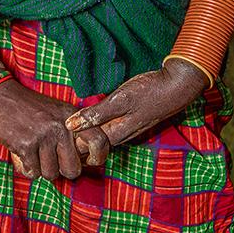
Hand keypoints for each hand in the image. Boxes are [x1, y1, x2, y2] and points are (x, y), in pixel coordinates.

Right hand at [0, 76, 110, 181]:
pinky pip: (32, 173)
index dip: (96, 157)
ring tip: (31, 151)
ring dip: (39, 168)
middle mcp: (61, 126)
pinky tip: (19, 151)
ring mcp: (43, 135)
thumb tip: (85, 161)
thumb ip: (71, 133)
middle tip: (46, 156)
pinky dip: (24, 167)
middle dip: (59, 169)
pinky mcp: (25, 144)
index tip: (85, 160)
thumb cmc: (24, 107)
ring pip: (51, 174)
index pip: (99, 141)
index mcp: (71, 117)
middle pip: (73, 170)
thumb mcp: (54, 112)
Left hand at [64, 61, 208, 152]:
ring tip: (68, 121)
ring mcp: (126, 128)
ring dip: (85, 129)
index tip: (56, 130)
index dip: (70, 140)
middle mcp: (121, 135)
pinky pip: (108, 126)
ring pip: (100, 134)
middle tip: (58, 126)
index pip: (86, 146)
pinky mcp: (130, 119)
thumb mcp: (120, 100)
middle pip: (92, 142)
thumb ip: (97, 114)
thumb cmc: (149, 91)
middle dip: (76, 137)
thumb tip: (71, 125)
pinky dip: (96, 122)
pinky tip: (89, 114)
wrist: (177, 86)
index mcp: (116, 134)